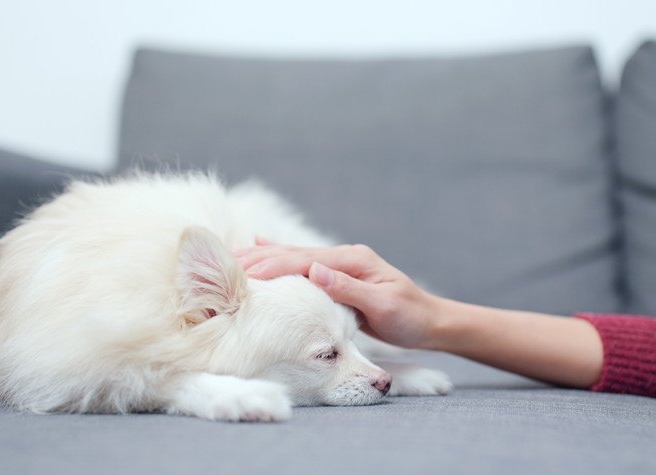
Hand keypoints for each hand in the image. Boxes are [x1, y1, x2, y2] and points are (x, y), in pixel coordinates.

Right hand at [236, 239, 438, 348]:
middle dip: (260, 258)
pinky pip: (302, 266)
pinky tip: (261, 247)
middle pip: (294, 254)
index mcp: (353, 260)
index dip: (273, 264)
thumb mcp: (382, 305)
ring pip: (295, 257)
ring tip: (233, 256)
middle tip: (226, 263)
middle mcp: (345, 257)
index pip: (304, 260)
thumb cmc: (409, 317)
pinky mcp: (338, 276)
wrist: (428, 322)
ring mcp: (341, 265)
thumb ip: (348, 288)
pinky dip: (280, 257)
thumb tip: (315, 271)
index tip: (245, 271)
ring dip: (264, 256)